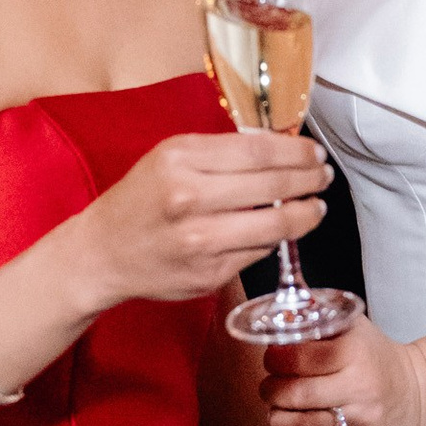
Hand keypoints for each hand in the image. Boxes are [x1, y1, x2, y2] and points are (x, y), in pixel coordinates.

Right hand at [70, 129, 329, 310]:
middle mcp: (190, 199)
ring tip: (315, 208)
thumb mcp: (169, 158)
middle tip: (323, 177)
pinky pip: (258, 253)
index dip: (296, 152)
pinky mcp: (209, 274)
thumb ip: (220, 153)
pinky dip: (274, 240)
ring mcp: (201, 241)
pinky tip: (278, 231)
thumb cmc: (139, 201)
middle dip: (309, 180)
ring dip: (305, 215)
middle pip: (274, 185)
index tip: (314, 153)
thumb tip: (279, 151)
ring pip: (275, 224)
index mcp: (181, 160)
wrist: (102, 254)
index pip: (258, 151)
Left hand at [262, 314, 425, 425]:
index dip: (275, 360)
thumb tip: (279, 315)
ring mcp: (365, 425)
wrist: (417, 393)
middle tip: (270, 390)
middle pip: (296, 395)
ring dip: (279, 422)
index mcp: (356, 354)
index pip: (298, 358)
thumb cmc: (375, 359)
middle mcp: (362, 390)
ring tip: (278, 414)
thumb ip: (317, 320)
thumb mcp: (353, 329)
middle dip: (271, 392)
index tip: (272, 362)